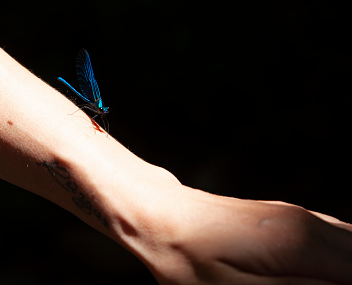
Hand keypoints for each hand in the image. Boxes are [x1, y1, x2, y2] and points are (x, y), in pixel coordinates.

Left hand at [120, 170, 351, 284]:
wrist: (160, 215)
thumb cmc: (191, 261)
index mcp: (303, 245)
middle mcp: (308, 223)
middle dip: (351, 275)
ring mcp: (297, 215)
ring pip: (350, 243)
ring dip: (346, 268)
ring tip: (318, 281)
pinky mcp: (284, 216)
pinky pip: (333, 236)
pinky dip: (341, 258)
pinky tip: (322, 272)